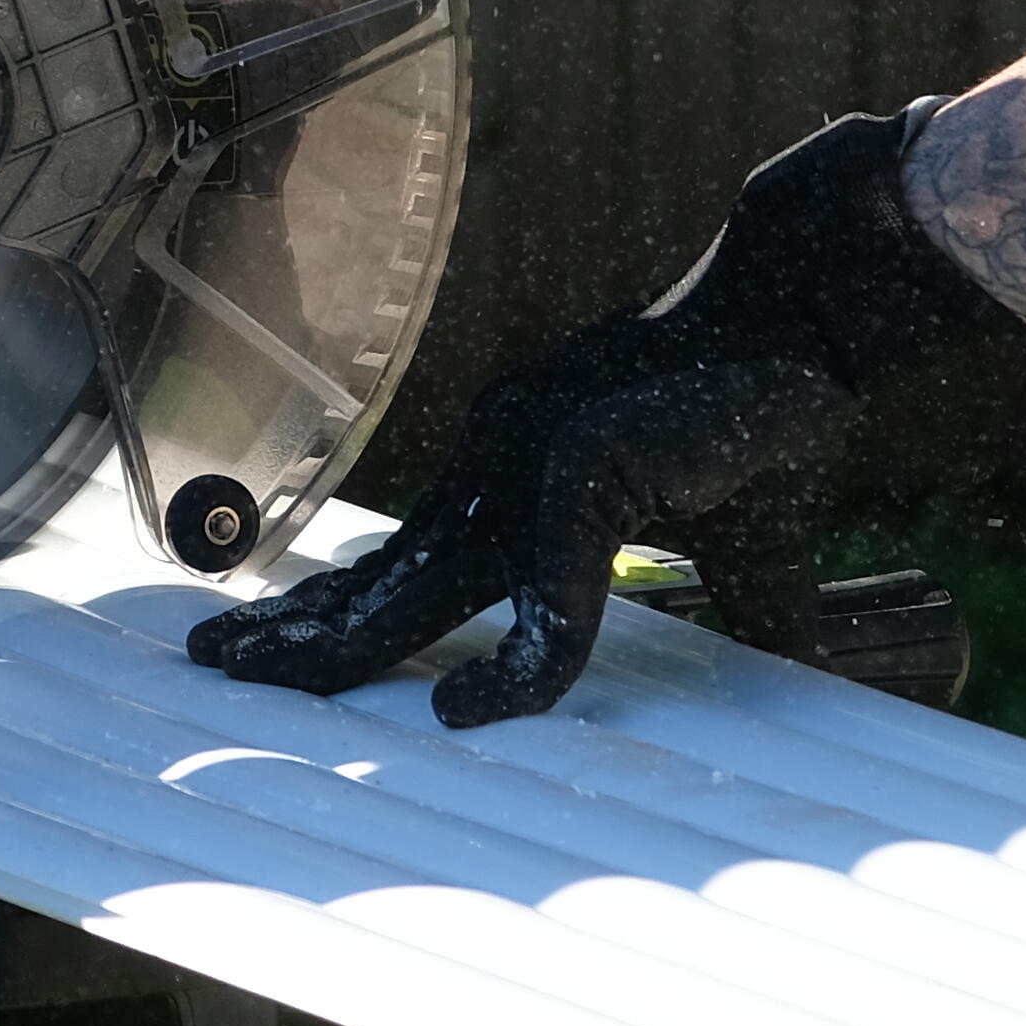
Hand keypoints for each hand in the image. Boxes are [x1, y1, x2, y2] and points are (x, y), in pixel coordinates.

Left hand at [191, 105, 1025, 724]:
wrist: (812, 314)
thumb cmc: (771, 417)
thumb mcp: (739, 548)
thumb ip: (735, 616)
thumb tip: (789, 686)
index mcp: (519, 480)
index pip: (404, 562)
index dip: (339, 611)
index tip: (282, 652)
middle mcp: (502, 468)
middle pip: (379, 576)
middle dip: (296, 629)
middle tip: (213, 666)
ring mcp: (535, 461)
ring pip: (421, 583)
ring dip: (340, 644)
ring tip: (260, 682)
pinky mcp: (591, 467)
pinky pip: (548, 589)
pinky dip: (516, 660)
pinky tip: (469, 711)